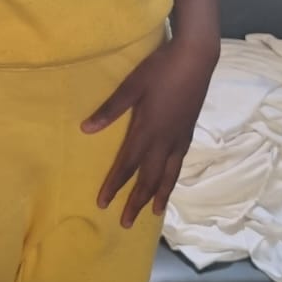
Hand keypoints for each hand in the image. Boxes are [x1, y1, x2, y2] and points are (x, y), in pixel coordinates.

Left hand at [82, 39, 215, 228]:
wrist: (196, 58)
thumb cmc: (160, 68)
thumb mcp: (131, 86)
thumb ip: (110, 109)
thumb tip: (86, 130)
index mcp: (146, 131)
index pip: (127, 166)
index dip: (115, 186)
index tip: (103, 203)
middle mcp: (164, 140)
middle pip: (148, 178)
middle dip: (136, 201)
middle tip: (126, 223)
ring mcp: (179, 137)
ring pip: (168, 174)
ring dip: (158, 195)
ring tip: (154, 213)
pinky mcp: (189, 130)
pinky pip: (179, 162)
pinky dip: (173, 177)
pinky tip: (171, 179)